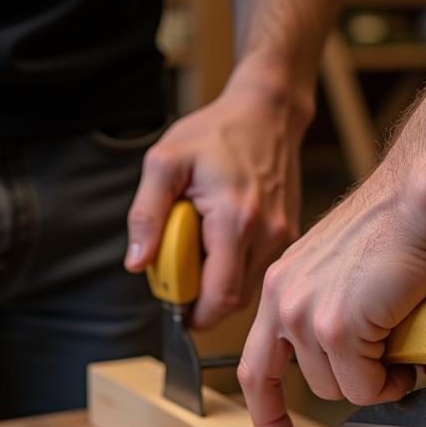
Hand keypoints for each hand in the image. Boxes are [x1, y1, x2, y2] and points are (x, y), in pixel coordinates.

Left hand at [124, 66, 310, 329]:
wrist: (267, 112)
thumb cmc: (215, 132)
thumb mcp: (165, 162)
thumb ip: (146, 214)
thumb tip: (137, 262)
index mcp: (235, 220)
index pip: (220, 296)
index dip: (195, 314)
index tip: (175, 308)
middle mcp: (267, 234)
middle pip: (234, 301)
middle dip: (204, 300)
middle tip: (182, 274)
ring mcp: (282, 236)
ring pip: (248, 289)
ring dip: (219, 285)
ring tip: (201, 248)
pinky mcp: (288, 235)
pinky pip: (258, 271)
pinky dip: (235, 269)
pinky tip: (220, 241)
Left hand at [238, 162, 425, 426]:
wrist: (423, 195)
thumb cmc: (405, 225)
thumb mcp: (354, 280)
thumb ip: (353, 325)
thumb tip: (387, 364)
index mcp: (282, 287)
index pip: (256, 366)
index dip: (266, 412)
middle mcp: (283, 301)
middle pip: (309, 383)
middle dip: (355, 382)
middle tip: (393, 364)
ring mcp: (305, 317)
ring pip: (339, 388)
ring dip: (377, 379)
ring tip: (406, 344)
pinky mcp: (337, 328)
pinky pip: (366, 385)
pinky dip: (393, 380)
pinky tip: (411, 350)